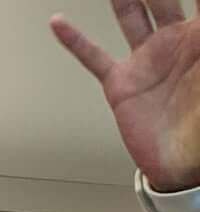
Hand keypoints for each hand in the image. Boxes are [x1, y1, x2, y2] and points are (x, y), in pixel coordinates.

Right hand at [53, 2, 199, 191]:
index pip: (197, 3)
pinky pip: (94, 57)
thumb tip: (198, 23)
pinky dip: (74, 41)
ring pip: (132, 18)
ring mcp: (146, 61)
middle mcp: (176, 43)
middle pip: (163, 1)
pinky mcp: (120, 82)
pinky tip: (58, 23)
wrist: (178, 163)